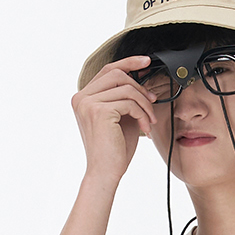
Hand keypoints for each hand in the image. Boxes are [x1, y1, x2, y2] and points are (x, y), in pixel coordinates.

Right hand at [71, 54, 158, 185]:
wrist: (106, 173)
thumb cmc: (114, 150)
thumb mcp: (121, 117)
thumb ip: (126, 97)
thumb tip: (142, 78)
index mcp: (84, 98)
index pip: (107, 70)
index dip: (128, 62)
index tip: (145, 62)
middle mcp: (81, 98)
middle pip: (117, 73)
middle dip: (140, 87)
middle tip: (152, 102)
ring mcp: (88, 103)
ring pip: (126, 88)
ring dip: (144, 104)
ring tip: (150, 120)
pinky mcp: (99, 111)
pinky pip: (129, 102)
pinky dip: (142, 114)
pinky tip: (145, 128)